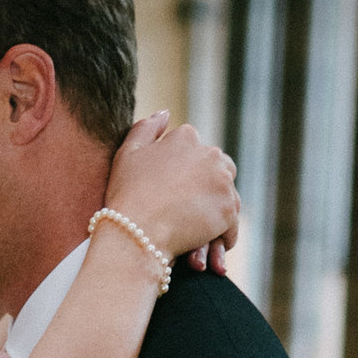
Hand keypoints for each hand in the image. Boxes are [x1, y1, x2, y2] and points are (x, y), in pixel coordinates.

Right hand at [104, 115, 238, 268]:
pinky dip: (221, 236)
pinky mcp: (229, 210)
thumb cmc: (126, 194)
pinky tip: (205, 244)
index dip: (185, 176)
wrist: (135, 232)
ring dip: (214, 213)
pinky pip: (231, 225)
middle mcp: (210, 153)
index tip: (172, 195)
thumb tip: (165, 113)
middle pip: (218, 171)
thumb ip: (147, 128)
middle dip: (206, 190)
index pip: (196, 152)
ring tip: (193, 231)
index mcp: (186, 137)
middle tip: (185, 213)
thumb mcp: (127, 153)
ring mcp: (222, 181)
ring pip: (225, 197)